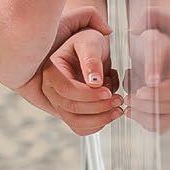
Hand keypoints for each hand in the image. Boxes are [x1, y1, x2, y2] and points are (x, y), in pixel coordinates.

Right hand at [40, 8, 123, 135]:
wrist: (91, 49)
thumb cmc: (88, 42)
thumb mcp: (90, 42)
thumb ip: (91, 59)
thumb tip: (94, 82)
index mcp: (51, 72)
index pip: (66, 90)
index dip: (88, 95)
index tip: (108, 91)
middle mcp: (51, 90)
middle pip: (71, 108)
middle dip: (98, 107)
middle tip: (118, 99)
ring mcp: (59, 103)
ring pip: (76, 122)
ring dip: (100, 119)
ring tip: (118, 108)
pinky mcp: (70, 112)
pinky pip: (81, 127)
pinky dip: (98, 124)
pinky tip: (110, 112)